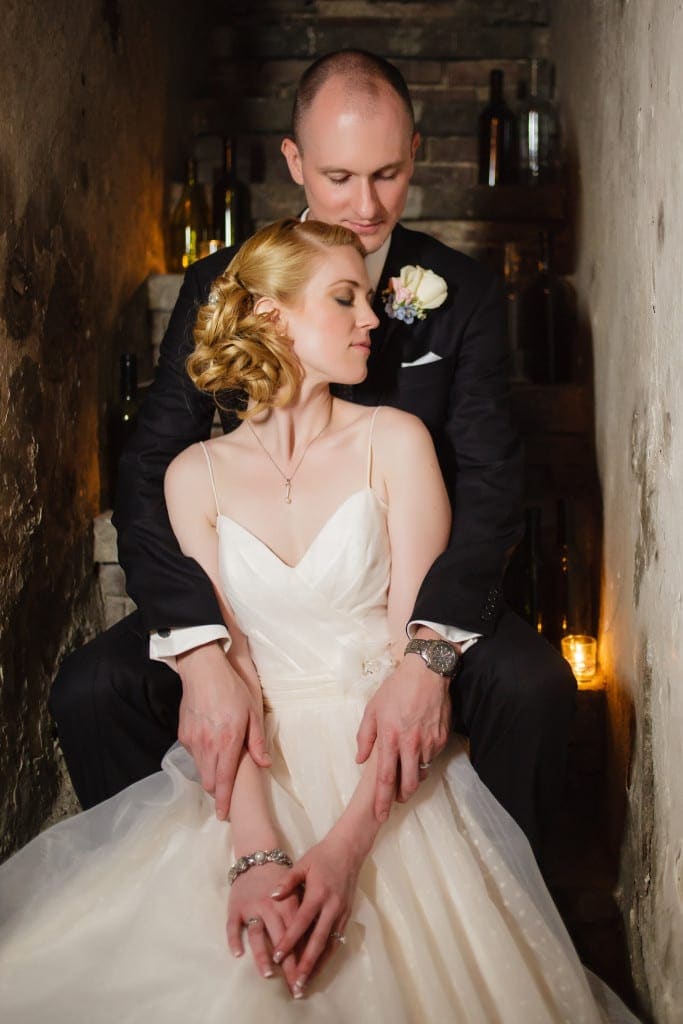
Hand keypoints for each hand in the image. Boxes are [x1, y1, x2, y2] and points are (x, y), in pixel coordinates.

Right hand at [177, 642, 269, 818]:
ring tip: (221, 766)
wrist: (203, 670)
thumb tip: (264, 764)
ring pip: (200, 769)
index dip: (224, 801)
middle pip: (208, 781)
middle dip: (216, 790)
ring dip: (209, 773)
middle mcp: (207, 746)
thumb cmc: (232, 689)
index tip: (224, 815)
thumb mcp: (253, 713)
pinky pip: (193, 754)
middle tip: (226, 792)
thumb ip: (257, 742)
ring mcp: (192, 740)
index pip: (223, 782)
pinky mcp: (183, 734)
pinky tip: (211, 747)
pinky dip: (202, 756)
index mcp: (227, 743)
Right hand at [226, 862, 300, 992]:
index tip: (307, 975)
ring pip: (258, 934)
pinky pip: (233, 926)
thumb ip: (306, 909)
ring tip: (268, 974)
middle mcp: (271, 906)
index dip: (303, 955)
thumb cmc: (282, 875)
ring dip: (263, 955)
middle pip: (281, 939)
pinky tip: (237, 954)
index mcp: (289, 902)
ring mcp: (252, 906)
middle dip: (289, 964)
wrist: (258, 854)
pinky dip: (234, 939)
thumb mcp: (299, 886)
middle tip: (294, 986)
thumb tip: (318, 933)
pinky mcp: (236, 906)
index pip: (299, 933)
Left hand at [271, 835, 358, 994]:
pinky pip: (337, 939)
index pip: (301, 923)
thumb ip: (287, 881)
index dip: (289, 941)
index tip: (278, 957)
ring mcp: (341, 913)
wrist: (349, 850)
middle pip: (318, 941)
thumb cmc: (322, 856)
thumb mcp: (302, 864)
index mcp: (318, 894)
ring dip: (318, 965)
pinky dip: (328, 955)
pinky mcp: (347, 915)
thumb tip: (273, 896)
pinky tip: (319, 967)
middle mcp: (332, 907)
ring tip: (306, 983)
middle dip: (306, 964)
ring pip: (330, 945)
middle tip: (296, 984)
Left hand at [355, 655, 450, 820]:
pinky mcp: (442, 738)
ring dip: (413, 777)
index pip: (384, 778)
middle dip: (401, 797)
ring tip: (406, 772)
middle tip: (396, 801)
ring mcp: (429, 742)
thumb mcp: (372, 709)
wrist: (426, 673)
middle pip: (407, 784)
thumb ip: (365, 737)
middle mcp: (411, 744)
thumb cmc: (396, 689)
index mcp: (390, 738)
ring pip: (421, 772)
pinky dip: (424, 760)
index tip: (380, 814)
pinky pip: (432, 757)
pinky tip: (418, 752)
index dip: (382, 800)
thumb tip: (360, 759)